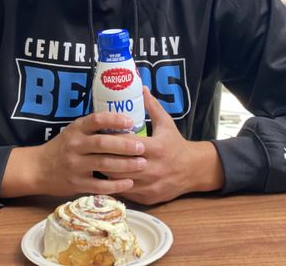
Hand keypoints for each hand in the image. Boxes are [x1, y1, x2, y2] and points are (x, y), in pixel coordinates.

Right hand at [0, 112, 146, 198]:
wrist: (38, 168)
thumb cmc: (62, 147)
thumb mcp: (74, 131)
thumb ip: (93, 127)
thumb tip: (122, 119)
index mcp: (76, 129)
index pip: (96, 120)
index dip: (114, 120)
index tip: (130, 121)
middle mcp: (75, 145)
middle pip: (103, 143)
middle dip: (125, 145)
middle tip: (142, 146)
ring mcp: (75, 165)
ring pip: (104, 164)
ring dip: (125, 164)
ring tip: (142, 163)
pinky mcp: (77, 184)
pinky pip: (99, 185)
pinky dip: (116, 184)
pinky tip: (129, 182)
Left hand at [106, 87, 224, 204]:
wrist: (192, 170)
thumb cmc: (175, 144)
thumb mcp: (166, 123)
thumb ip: (152, 106)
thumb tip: (141, 87)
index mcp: (156, 148)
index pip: (127, 143)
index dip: (112, 139)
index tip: (100, 133)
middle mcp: (153, 168)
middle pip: (120, 163)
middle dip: (105, 155)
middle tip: (92, 148)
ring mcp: (149, 185)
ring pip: (120, 179)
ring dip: (107, 171)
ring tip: (96, 160)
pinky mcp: (147, 198)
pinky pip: (125, 191)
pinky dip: (115, 184)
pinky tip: (106, 175)